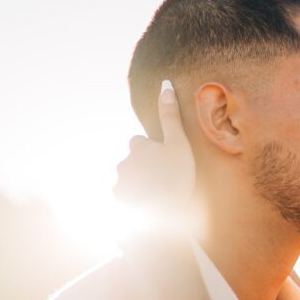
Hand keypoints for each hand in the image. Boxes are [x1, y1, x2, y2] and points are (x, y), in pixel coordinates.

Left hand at [115, 80, 195, 212]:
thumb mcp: (179, 144)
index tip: (165, 162)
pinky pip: (126, 197)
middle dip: (144, 167)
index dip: (153, 151)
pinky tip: (148, 207)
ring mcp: (121, 182)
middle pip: (134, 161)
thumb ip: (170, 116)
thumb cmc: (175, 177)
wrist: (163, 215)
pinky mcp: (119, 201)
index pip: (141, 143)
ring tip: (157, 197)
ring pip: (129, 179)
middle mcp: (125, 162)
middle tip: (163, 180)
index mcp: (138, 146)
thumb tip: (165, 84)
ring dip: (139, 184)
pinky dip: (134, 200)